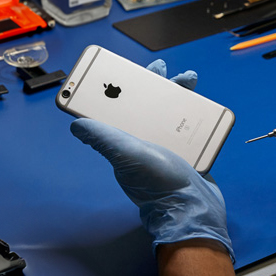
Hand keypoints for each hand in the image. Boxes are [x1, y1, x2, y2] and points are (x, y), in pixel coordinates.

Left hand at [69, 59, 231, 260]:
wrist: (194, 208)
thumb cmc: (158, 183)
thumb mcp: (127, 156)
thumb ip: (104, 139)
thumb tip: (76, 124)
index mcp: (126, 140)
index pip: (116, 108)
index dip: (116, 89)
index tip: (119, 70)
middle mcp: (144, 139)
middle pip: (144, 104)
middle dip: (151, 83)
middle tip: (159, 67)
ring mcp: (167, 143)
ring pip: (169, 110)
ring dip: (176, 91)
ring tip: (187, 77)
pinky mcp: (188, 148)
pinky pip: (188, 122)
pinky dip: (194, 108)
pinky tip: (200, 99)